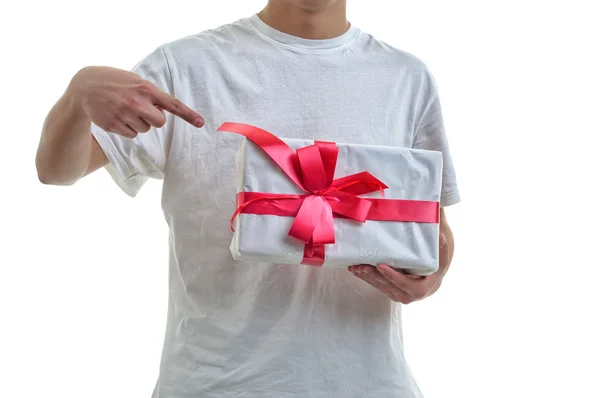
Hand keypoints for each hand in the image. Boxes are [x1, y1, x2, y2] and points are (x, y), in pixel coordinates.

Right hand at [69, 66, 203, 137]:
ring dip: (139, 122)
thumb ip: (151, 93)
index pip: (171, 104)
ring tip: (124, 109)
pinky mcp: (114, 126)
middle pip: (159, 122)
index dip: (187, 114)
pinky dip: (127, 128)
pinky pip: (132, 135)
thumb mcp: (135, 80)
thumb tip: (165, 110)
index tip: (200, 122)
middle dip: (154, 119)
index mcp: (145, 88)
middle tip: (141, 109)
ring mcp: (124, 115)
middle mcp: (136, 102)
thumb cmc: (115, 82)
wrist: (85, 86)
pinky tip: (117, 116)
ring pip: (145, 129)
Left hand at [348, 233, 449, 303]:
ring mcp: (398, 296)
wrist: (432, 279)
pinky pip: (377, 286)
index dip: (392, 276)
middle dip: (373, 275)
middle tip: (361, 265)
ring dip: (366, 277)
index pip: (405, 283)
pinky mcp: (390, 293)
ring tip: (354, 267)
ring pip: (380, 286)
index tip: (380, 266)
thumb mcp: (441, 257)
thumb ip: (441, 247)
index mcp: (421, 289)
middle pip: (388, 285)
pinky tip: (356, 271)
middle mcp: (409, 296)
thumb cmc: (436, 266)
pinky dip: (366, 278)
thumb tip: (441, 233)